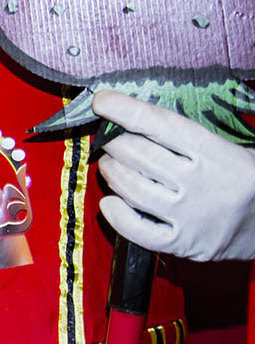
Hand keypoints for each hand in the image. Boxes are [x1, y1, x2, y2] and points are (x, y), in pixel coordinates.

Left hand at [93, 90, 254, 261]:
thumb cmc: (242, 179)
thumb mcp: (228, 148)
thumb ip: (185, 136)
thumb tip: (130, 117)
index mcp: (216, 153)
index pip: (161, 124)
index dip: (125, 110)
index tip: (102, 101)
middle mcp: (202, 183)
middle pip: (138, 154)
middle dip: (115, 142)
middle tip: (111, 139)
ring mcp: (191, 215)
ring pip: (132, 188)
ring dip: (112, 173)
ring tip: (111, 165)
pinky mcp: (184, 243)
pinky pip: (137, 230)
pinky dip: (116, 215)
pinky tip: (111, 202)